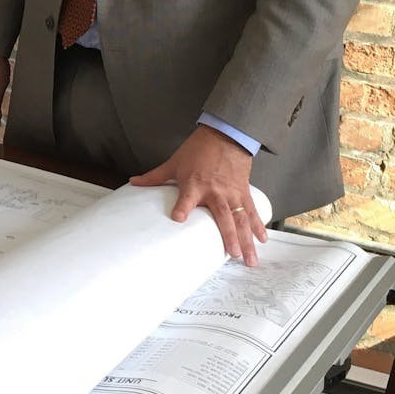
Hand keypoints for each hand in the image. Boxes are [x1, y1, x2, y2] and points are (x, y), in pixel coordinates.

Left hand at [129, 125, 267, 265]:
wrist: (225, 134)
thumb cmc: (198, 150)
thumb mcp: (174, 162)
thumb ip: (155, 177)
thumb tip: (133, 182)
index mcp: (195, 185)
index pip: (187, 198)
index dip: (182, 207)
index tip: (178, 219)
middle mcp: (215, 192)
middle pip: (223, 216)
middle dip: (228, 237)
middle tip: (232, 255)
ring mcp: (232, 193)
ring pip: (241, 219)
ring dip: (247, 239)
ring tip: (250, 259)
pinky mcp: (243, 191)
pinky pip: (251, 211)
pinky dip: (258, 225)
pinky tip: (262, 240)